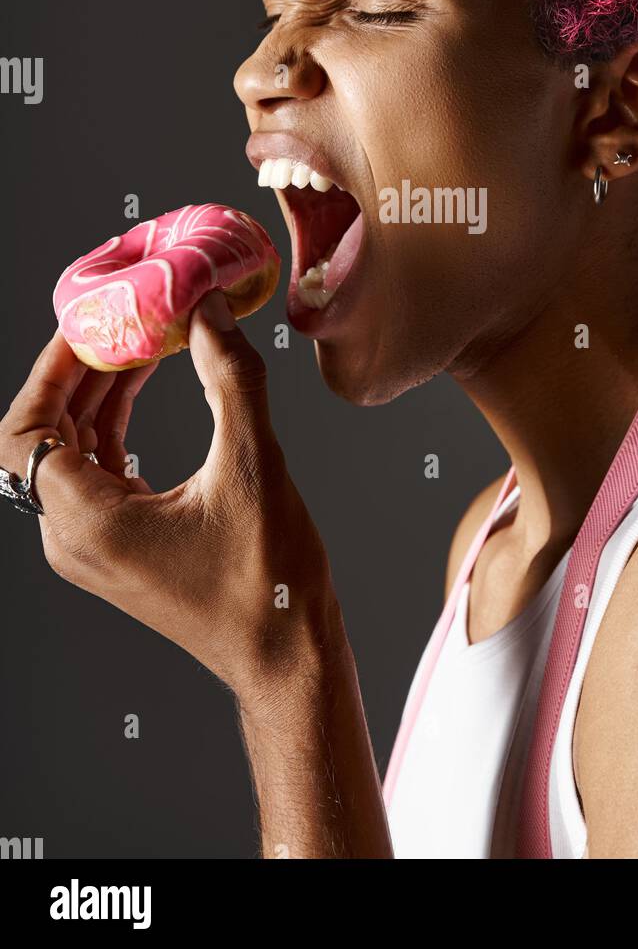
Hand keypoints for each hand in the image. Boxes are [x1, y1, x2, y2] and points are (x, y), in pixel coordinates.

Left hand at [0, 293, 336, 700]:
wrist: (285, 652)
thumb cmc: (269, 581)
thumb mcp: (251, 466)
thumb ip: (231, 379)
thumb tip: (210, 310)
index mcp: (88, 524)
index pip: (27, 433)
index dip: (47, 372)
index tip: (87, 325)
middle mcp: (74, 538)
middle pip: (43, 437)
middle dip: (77, 373)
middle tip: (117, 321)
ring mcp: (93, 546)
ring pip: (69, 452)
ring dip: (98, 395)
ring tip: (138, 343)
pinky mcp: (117, 546)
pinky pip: (95, 472)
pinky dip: (114, 426)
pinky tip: (145, 389)